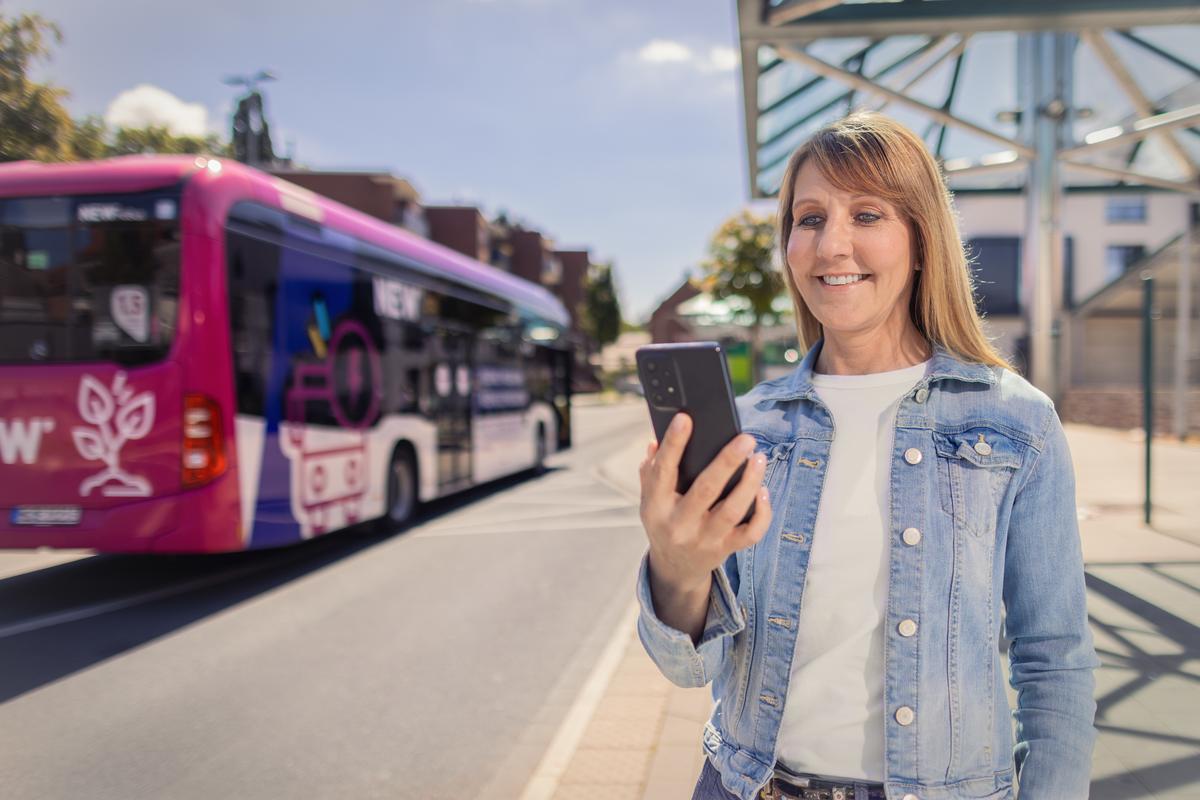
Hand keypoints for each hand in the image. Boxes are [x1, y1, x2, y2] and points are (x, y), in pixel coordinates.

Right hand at [638, 412, 772, 594]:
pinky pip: (750, 533)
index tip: (686, 418)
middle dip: (727, 461)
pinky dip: (762, 512)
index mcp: (656, 506)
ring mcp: (704, 539)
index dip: (673, 444)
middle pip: (706, 489)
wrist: (674, 569)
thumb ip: (651, 470)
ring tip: (759, 458)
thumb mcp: (650, 499)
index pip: (663, 471)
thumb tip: (656, 441)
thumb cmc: (664, 522)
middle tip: (746, 439)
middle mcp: (679, 524)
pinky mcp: (725, 550)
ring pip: (733, 510)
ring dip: (750, 482)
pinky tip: (763, 491)